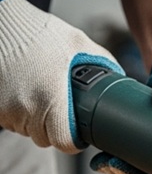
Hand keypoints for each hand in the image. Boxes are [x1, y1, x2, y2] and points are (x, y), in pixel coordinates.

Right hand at [0, 0, 123, 152]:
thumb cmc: (36, 31)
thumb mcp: (77, 43)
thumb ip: (102, 62)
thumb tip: (117, 77)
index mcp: (49, 100)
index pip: (64, 143)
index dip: (74, 140)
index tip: (77, 132)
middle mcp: (23, 109)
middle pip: (44, 138)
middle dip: (54, 128)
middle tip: (60, 109)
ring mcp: (2, 109)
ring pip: (24, 129)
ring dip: (33, 119)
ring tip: (39, 93)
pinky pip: (6, 118)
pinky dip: (15, 110)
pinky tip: (22, 90)